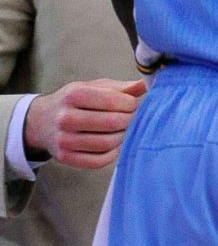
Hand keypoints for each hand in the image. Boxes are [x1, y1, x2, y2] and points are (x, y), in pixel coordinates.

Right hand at [22, 78, 147, 168]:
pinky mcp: (65, 157)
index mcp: (74, 95)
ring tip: (122, 130)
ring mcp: (64, 140)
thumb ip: (121, 88)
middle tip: (131, 118)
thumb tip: (147, 85)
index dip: (130, 103)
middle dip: (129, 120)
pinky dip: (113, 153)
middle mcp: (66, 118)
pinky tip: (113, 144)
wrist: (41, 121)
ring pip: (107, 143)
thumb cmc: (74, 102)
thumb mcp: (93, 87)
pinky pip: (99, 161)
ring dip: (122, 137)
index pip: (112, 100)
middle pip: (112, 123)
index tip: (132, 104)